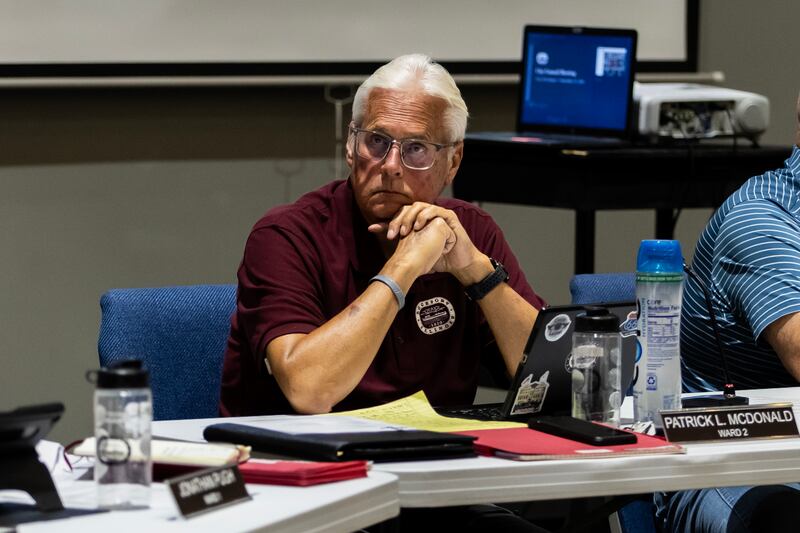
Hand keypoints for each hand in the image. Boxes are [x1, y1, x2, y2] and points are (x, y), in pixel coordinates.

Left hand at [369, 202, 488, 282]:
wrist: (458, 264)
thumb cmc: (438, 258)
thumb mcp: (416, 253)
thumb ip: (402, 248)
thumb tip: (383, 252)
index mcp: (418, 221)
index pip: (400, 215)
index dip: (387, 221)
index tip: (373, 229)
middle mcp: (427, 215)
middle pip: (408, 208)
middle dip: (398, 219)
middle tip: (393, 234)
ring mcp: (439, 214)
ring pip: (420, 206)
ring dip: (410, 217)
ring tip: (405, 231)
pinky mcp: (449, 216)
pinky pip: (435, 210)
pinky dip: (425, 216)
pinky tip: (418, 226)